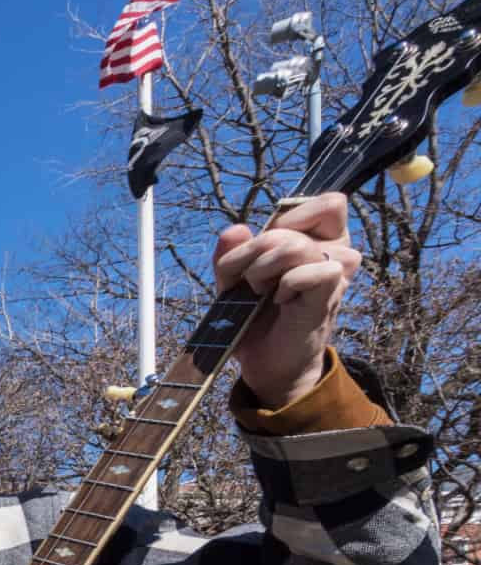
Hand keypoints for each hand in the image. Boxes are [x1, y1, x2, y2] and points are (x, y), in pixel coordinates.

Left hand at [214, 193, 360, 407]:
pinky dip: (285, 285)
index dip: (290, 215)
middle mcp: (335, 253)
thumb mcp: (234, 278)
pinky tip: (280, 301)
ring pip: (293, 246)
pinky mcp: (329, 297)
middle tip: (246, 279)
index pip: (327, 203)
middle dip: (252, 250)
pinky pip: (311, 272)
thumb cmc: (254, 316)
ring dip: (260, 269)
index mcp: (319, 240)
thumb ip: (231, 251)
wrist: (264, 362)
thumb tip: (236, 230)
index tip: (262, 244)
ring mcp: (335, 275)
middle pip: (290, 226)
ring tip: (258, 291)